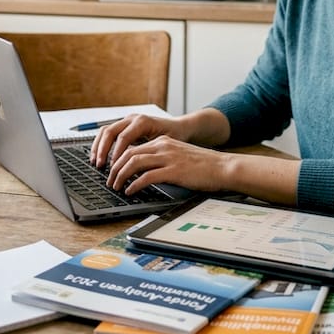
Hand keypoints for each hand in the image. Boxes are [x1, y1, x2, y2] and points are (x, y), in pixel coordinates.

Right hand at [88, 113, 179, 167]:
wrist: (181, 127)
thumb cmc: (176, 136)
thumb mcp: (166, 144)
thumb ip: (150, 152)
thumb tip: (136, 167)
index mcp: (142, 122)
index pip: (123, 137)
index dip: (116, 153)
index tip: (113, 167)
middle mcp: (132, 119)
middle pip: (110, 131)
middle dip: (103, 150)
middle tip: (99, 166)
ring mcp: (127, 121)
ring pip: (106, 131)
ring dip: (98, 147)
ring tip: (95, 162)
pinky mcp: (124, 127)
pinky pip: (108, 133)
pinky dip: (101, 145)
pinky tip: (99, 157)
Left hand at [104, 134, 233, 195]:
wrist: (223, 167)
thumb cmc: (204, 165)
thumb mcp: (179, 155)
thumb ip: (163, 158)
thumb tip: (145, 171)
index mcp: (163, 141)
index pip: (133, 147)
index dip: (119, 159)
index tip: (113, 170)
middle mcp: (163, 146)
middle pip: (129, 153)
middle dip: (115, 168)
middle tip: (110, 180)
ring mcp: (168, 158)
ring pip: (134, 163)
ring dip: (121, 176)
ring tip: (116, 186)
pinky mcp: (173, 171)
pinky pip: (147, 176)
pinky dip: (135, 184)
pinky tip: (130, 191)